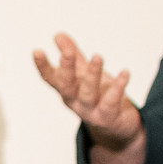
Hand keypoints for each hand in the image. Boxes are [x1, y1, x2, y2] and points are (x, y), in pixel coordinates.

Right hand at [33, 33, 141, 149]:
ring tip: (98, 56)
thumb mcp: (84, 75)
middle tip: (67, 52)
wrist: (118, 128)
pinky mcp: (107, 118)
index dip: (42, 66)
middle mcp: (74, 101)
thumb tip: (58, 34)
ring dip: (92, 75)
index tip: (37, 51)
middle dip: (66, 68)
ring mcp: (89, 111)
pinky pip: (111, 102)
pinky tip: (125, 73)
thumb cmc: (99, 97)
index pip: (50, 78)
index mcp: (67, 90)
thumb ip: (72, 56)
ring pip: (88, 93)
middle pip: (66, 85)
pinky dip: (118, 88)